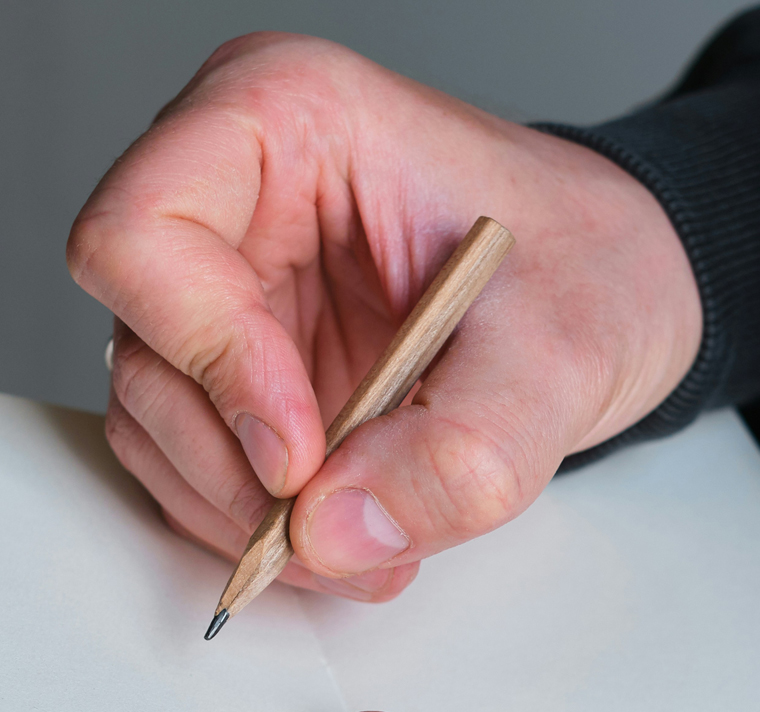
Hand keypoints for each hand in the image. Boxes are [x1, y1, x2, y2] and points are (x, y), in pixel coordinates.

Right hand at [67, 33, 700, 601]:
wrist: (616, 295)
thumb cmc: (590, 265)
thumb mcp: (559, 356)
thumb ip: (460, 451)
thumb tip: (335, 530)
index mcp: (283, 116)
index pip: (142, 233)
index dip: (208, 354)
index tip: (299, 451)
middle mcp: (232, 193)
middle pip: (144, 344)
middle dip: (234, 464)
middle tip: (334, 532)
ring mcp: (226, 284)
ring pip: (155, 418)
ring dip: (244, 511)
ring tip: (368, 546)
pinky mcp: (239, 365)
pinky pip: (194, 460)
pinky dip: (256, 520)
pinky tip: (351, 533)